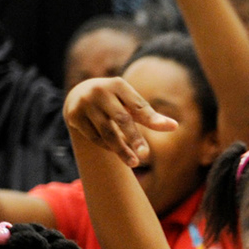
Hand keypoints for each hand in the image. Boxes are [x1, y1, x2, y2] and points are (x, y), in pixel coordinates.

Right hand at [64, 76, 178, 167]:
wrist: (79, 94)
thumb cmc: (115, 100)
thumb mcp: (130, 102)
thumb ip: (149, 115)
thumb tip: (174, 126)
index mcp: (118, 85)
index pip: (139, 105)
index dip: (154, 118)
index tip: (172, 128)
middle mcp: (100, 91)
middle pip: (121, 119)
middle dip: (134, 138)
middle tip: (145, 155)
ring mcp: (85, 104)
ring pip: (106, 132)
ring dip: (121, 149)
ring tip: (134, 163)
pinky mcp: (73, 116)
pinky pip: (94, 137)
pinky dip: (107, 146)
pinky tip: (116, 150)